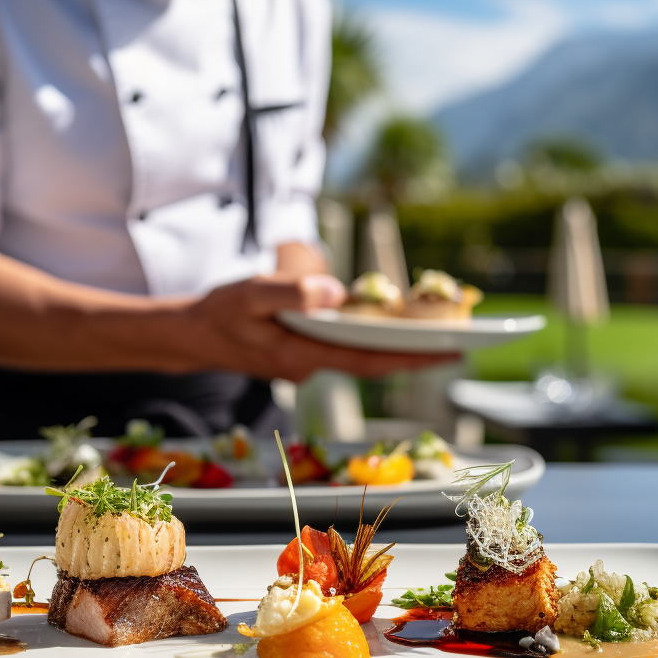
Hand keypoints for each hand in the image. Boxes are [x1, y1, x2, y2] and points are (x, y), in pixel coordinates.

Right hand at [178, 273, 457, 381]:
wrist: (192, 336)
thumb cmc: (217, 314)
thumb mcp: (248, 295)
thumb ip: (290, 293)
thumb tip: (336, 293)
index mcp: (304, 356)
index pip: (371, 361)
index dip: (414, 357)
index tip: (453, 351)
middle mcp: (313, 365)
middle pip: (376, 363)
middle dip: (419, 354)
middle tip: (465, 341)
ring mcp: (309, 362)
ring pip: (362, 356)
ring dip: (398, 347)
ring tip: (439, 331)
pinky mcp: (303, 352)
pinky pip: (346, 348)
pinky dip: (372, 339)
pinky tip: (390, 325)